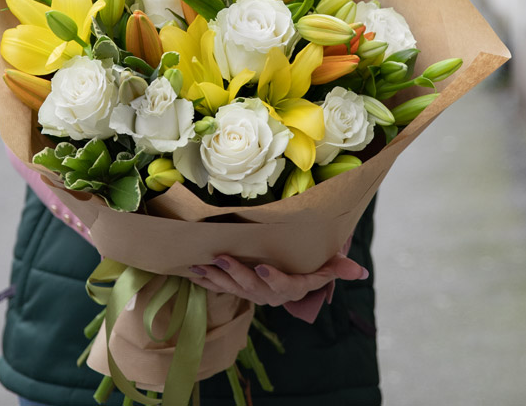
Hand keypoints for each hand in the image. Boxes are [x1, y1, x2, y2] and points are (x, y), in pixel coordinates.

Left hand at [188, 240, 367, 323]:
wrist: (287, 282)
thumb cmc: (307, 268)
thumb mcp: (324, 268)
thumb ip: (337, 269)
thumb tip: (360, 272)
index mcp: (291, 287)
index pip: (285, 286)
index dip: (273, 279)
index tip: (262, 267)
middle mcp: (269, 294)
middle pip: (252, 286)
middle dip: (236, 273)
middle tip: (221, 257)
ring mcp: (251, 292)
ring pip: (232, 287)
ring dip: (215, 276)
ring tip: (201, 264)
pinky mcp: (237, 288)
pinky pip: (219, 285)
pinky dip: (205, 278)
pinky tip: (191, 269)